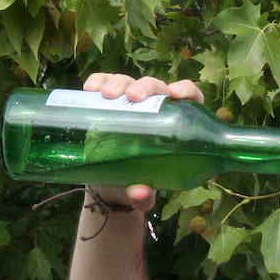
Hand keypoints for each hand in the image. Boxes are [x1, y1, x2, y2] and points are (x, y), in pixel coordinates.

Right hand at [81, 74, 204, 207]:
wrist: (108, 185)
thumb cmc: (135, 185)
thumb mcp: (140, 195)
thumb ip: (143, 198)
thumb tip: (140, 194)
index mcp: (176, 126)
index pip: (189, 99)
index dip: (186, 90)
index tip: (174, 94)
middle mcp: (155, 109)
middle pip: (156, 87)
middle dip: (145, 87)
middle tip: (132, 97)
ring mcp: (131, 104)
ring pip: (128, 82)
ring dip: (118, 83)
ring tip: (105, 95)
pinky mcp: (109, 102)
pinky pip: (104, 84)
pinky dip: (98, 81)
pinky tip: (90, 88)